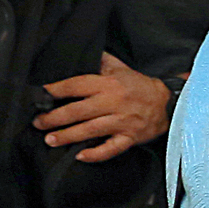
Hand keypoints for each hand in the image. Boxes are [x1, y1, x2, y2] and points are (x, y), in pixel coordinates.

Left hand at [37, 53, 169, 161]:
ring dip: (68, 136)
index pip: (76, 85)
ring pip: (91, 130)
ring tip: (50, 140)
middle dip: (55, 118)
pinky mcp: (130, 137)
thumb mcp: (121, 68)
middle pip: (78, 111)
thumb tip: (82, 51)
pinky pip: (112, 148)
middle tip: (38, 123)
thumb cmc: (141, 86)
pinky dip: (96, 154)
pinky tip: (80, 156)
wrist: (170, 103)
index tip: (40, 95)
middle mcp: (114, 102)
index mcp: (109, 84)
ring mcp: (122, 121)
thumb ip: (101, 61)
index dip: (56, 91)